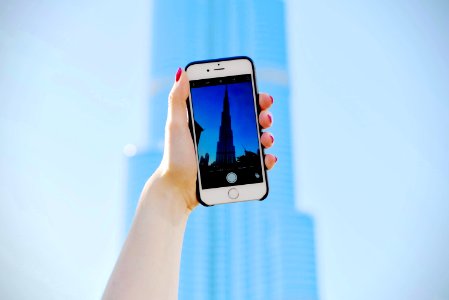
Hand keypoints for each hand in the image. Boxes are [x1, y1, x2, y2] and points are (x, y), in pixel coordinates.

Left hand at [148, 68, 276, 212]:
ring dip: (269, 136)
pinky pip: (259, 164)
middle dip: (264, 115)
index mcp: (215, 122)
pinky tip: (269, 157)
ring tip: (265, 138)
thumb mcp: (175, 125)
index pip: (238, 105)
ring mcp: (235, 154)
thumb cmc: (174, 157)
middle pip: (254, 120)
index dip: (252, 97)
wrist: (178, 188)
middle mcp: (228, 136)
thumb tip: (182, 72)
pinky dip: (268, 159)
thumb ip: (178, 99)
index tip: (260, 95)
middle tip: (264, 117)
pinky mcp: (238, 171)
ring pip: (260, 140)